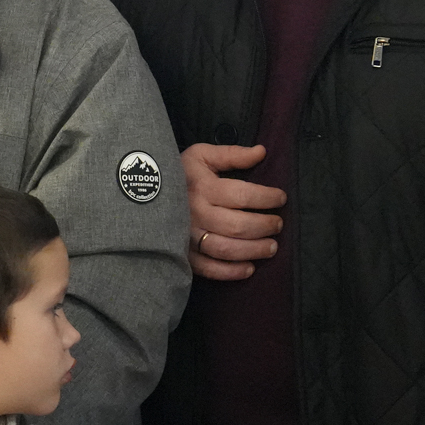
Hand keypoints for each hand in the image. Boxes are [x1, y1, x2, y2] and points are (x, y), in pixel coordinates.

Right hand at [183, 142, 285, 281]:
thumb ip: (232, 154)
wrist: (142, 192)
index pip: (242, 194)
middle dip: (265, 226)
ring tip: (271, 247)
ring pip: (225, 249)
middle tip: (278, 224)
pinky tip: (249, 268)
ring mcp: (186, 236)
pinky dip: (230, 272)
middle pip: (237, 225)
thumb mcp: (201, 155)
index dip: (267, 198)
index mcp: (202, 187)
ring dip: (253, 250)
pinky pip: (207, 268)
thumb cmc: (179, 174)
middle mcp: (194, 213)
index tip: (281, 198)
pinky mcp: (182, 254)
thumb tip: (261, 152)